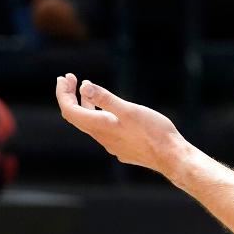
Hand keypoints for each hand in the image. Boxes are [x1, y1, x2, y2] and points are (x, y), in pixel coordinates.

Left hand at [55, 73, 183, 171]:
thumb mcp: (129, 110)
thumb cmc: (153, 131)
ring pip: (89, 123)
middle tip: (70, 78)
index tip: (64, 77)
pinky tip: (108, 109)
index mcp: (100, 126)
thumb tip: (84, 87)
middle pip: (76, 116)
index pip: (70, 111)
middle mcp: (102, 137)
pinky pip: (102, 129)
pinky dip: (97, 114)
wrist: (170, 156)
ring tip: (85, 89)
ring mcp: (111, 144)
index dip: (63, 93)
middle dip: (69, 96)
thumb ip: (106, 99)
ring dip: (84, 104)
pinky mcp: (121, 146)